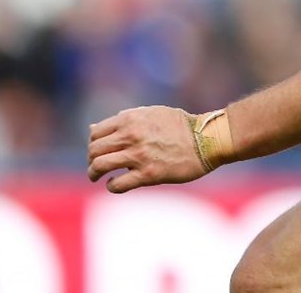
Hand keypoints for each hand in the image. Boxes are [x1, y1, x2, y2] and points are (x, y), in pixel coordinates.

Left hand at [88, 106, 208, 192]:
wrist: (208, 139)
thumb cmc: (181, 126)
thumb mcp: (152, 114)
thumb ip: (125, 119)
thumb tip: (93, 129)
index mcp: (131, 119)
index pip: (96, 133)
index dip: (94, 143)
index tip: (99, 151)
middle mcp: (132, 135)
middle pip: (94, 150)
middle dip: (92, 160)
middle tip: (97, 167)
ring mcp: (139, 155)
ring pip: (100, 166)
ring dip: (94, 174)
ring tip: (98, 177)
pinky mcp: (148, 174)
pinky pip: (117, 184)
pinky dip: (112, 186)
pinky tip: (115, 184)